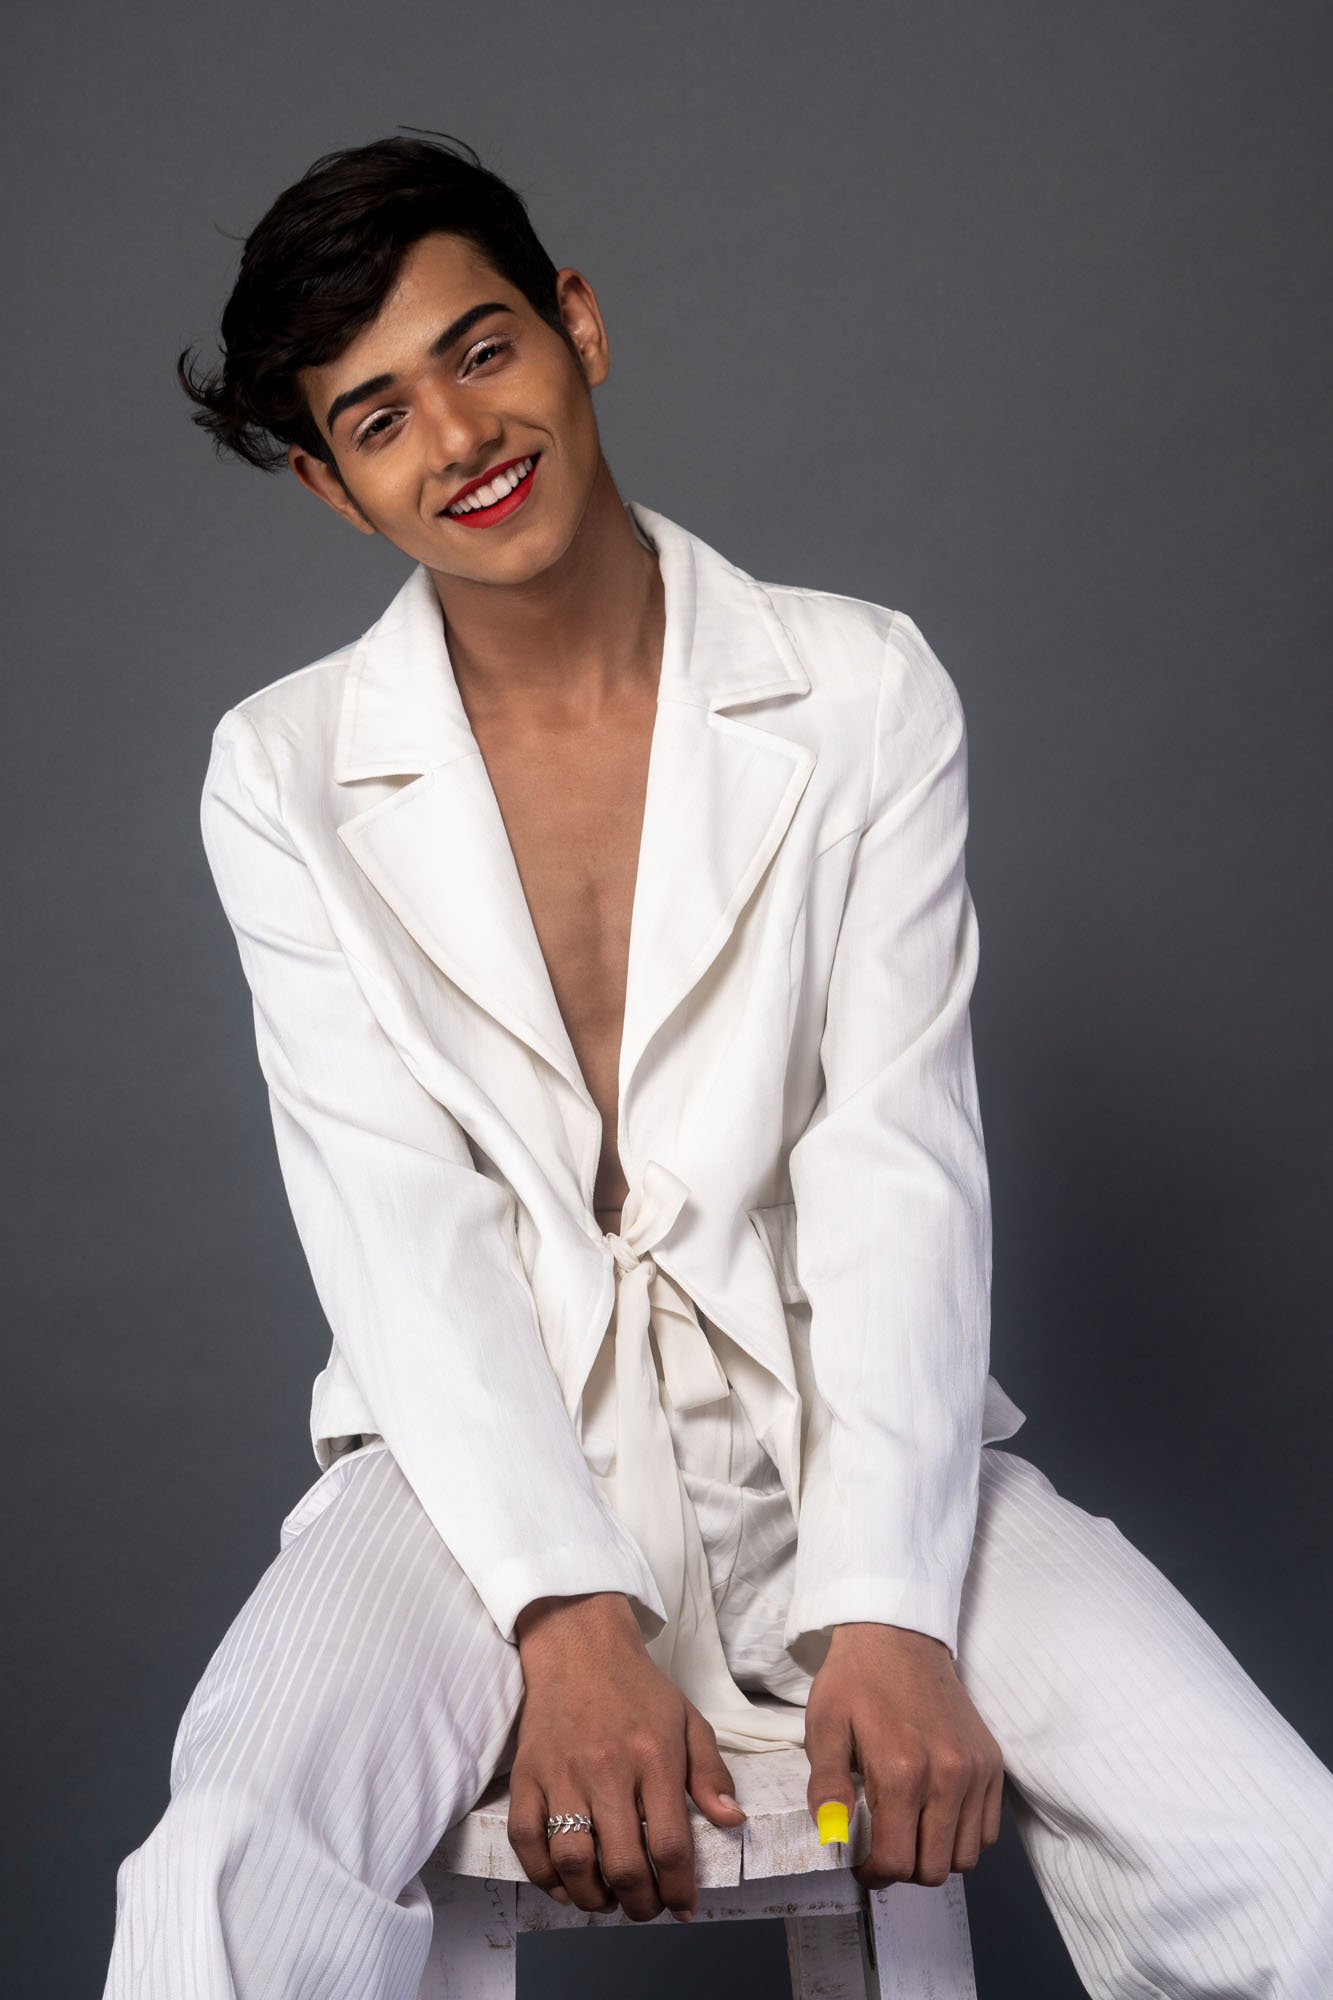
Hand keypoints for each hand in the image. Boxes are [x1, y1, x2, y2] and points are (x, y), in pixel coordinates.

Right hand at [506, 1592, 746, 1921]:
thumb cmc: (639, 1688)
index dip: (678, 1889)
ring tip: (607, 1899)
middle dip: (638, 1904)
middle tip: (645, 1907)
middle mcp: (607, 1769)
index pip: (669, 1845)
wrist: (579, 1645)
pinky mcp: (527, 1774)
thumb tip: (732, 1823)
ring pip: (571, 1861)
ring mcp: (562, 1773)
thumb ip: (712, 1774)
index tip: (683, 1906)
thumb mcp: (689, 1721)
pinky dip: (543, 1875)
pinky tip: (564, 1882)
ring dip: (591, 1897)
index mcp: (653, 1757)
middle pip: (622, 1864)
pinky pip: (526, 1841)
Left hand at [804, 1623, 1003, 1887]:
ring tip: (910, 1833)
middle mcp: (948, 1776)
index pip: (897, 1860)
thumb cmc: (856, 1680)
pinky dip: (963, 1837)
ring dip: (936, 1857)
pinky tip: (936, 1817)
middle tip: (882, 1849)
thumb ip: (827, 1787)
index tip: (860, 1863)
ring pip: (966, 1857)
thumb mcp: (825, 1726)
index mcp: (902, 1770)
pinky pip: (988, 1831)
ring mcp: (976, 1771)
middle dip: (904, 1870)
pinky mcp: (992, 1763)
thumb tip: (832, 1837)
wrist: (899, 1635)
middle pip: (934, 1868)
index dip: (873, 1873)